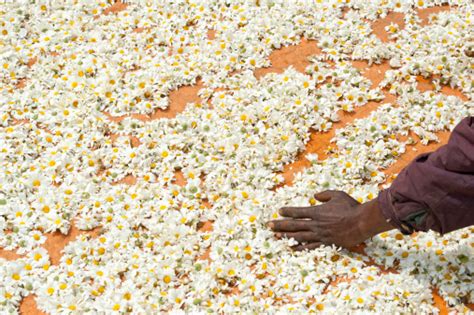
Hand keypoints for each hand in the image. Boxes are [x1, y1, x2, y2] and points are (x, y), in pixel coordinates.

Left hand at [267, 190, 392, 249]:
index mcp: (317, 211)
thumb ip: (325, 194)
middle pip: (294, 225)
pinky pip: (310, 246)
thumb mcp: (338, 194)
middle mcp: (316, 224)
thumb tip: (315, 196)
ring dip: (286, 236)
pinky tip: (291, 248)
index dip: (287, 211)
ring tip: (275, 236)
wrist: (362, 222)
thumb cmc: (352, 207)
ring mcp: (320, 235)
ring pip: (299, 236)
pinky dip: (300, 248)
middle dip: (280, 225)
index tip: (279, 211)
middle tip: (269, 225)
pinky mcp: (326, 243)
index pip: (298, 212)